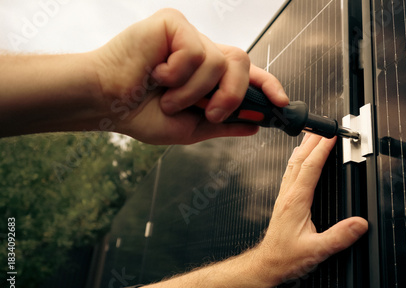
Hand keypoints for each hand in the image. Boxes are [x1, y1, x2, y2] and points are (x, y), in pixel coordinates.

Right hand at [92, 9, 288, 144]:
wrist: (105, 102)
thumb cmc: (140, 113)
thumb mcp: (189, 128)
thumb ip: (223, 126)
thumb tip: (254, 126)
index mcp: (208, 77)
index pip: (248, 74)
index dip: (268, 86)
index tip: (282, 103)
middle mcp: (202, 53)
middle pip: (242, 61)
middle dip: (233, 94)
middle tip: (211, 113)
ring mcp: (188, 36)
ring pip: (218, 61)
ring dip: (193, 92)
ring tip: (167, 97)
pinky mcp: (173, 24)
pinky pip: (194, 50)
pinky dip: (177, 73)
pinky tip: (156, 74)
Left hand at [256, 133, 368, 283]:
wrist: (267, 264)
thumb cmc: (286, 257)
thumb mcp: (316, 251)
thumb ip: (339, 237)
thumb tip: (360, 223)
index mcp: (296, 201)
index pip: (310, 167)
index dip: (321, 149)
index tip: (331, 136)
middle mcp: (288, 195)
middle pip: (299, 159)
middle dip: (312, 140)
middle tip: (323, 126)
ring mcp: (284, 197)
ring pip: (292, 164)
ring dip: (304, 147)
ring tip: (312, 135)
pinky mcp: (284, 201)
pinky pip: (290, 173)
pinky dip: (298, 160)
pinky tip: (300, 159)